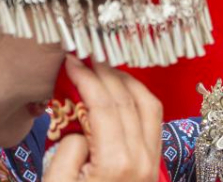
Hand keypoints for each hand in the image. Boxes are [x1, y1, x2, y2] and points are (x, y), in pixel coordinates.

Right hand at [45, 55, 162, 181]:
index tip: (72, 62)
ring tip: (104, 70)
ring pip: (148, 105)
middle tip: (87, 59)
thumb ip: (68, 150)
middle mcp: (141, 159)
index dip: (87, 78)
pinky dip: (140, 98)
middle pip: (127, 100)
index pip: (103, 106)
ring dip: (127, 81)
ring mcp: (152, 161)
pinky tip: (122, 92)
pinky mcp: (154, 163)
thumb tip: (80, 122)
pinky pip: (154, 120)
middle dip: (105, 73)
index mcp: (116, 163)